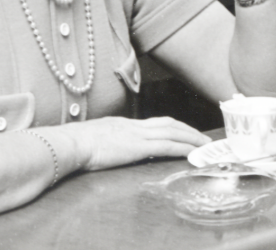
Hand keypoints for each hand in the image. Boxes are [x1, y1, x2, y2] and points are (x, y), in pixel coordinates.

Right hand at [62, 116, 210, 170]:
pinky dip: (183, 148)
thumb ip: (108, 139)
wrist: (71, 143)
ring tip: (205, 146)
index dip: (174, 127)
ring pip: (173, 133)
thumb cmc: (75, 143)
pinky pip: (167, 146)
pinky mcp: (138, 147)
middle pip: (170, 124)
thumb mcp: (95, 137)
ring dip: (192, 139)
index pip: (156, 123)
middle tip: (203, 138)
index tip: (185, 132)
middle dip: (189, 131)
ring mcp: (138, 135)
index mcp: (125, 124)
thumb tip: (109, 145)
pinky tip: (193, 153)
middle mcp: (135, 126)